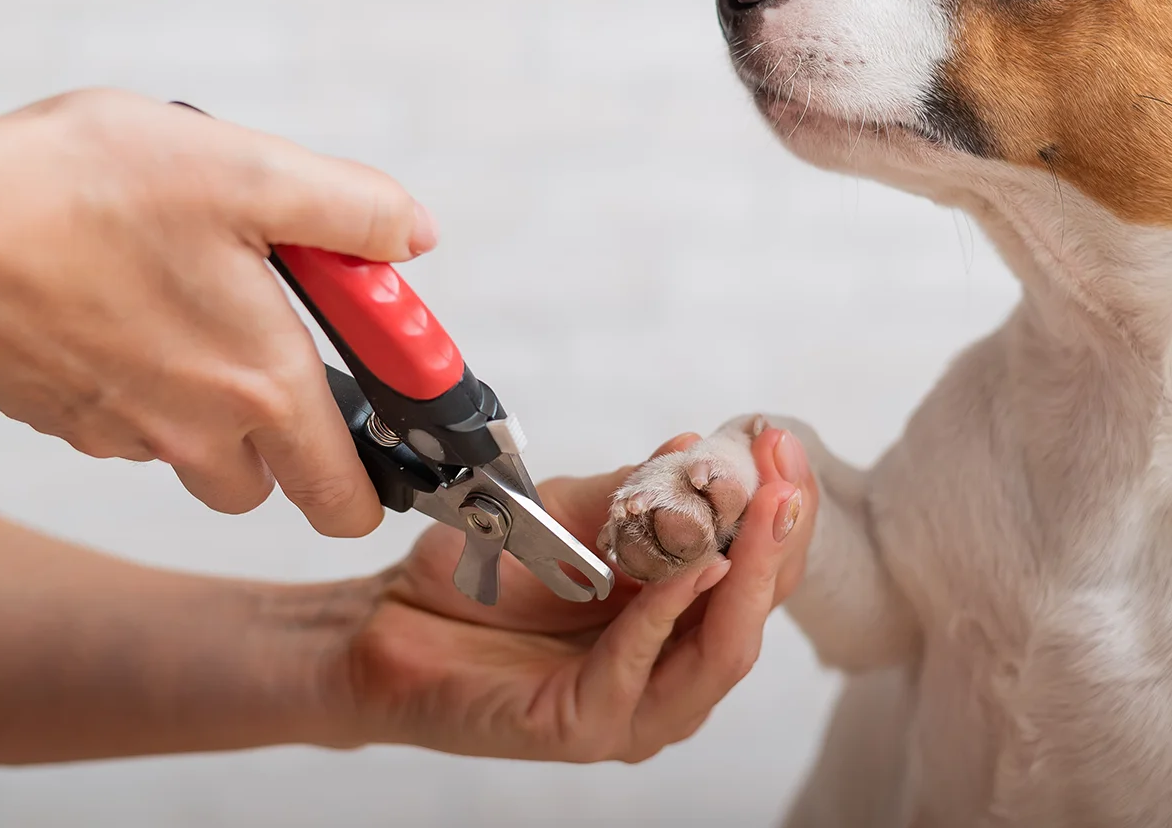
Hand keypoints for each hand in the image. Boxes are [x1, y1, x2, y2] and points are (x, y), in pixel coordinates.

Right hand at [0, 89, 434, 534]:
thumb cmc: (91, 193)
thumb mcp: (254, 173)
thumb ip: (353, 211)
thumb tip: (412, 236)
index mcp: (263, 386)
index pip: (345, 496)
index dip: (378, 480)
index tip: (385, 430)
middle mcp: (195, 432)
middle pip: (268, 482)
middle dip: (288, 432)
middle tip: (276, 341)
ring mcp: (119, 433)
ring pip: (190, 454)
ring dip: (207, 404)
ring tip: (189, 302)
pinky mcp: (57, 416)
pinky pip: (122, 423)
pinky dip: (138, 382)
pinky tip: (118, 304)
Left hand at [329, 428, 816, 761]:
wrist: (387, 621)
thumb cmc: (480, 574)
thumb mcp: (567, 513)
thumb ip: (633, 491)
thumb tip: (696, 447)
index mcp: (682, 620)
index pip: (761, 570)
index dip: (783, 507)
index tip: (779, 443)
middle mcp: (672, 671)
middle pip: (756, 613)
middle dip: (780, 539)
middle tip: (785, 476)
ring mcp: (634, 708)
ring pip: (722, 653)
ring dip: (747, 578)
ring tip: (762, 513)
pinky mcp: (584, 728)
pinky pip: (640, 668)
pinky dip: (668, 613)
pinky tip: (691, 568)